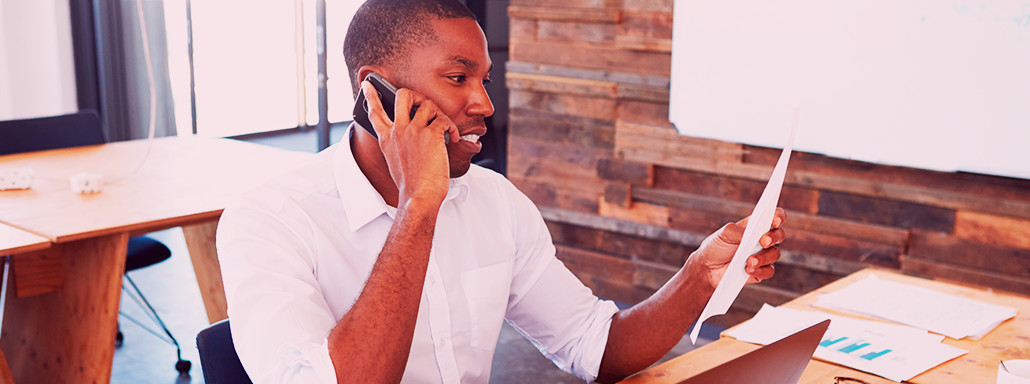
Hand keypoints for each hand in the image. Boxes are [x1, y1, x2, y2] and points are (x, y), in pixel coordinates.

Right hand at [362, 80, 460, 206]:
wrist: (419, 196)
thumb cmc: (411, 184)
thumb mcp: (396, 162)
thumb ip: (399, 144)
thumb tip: (411, 133)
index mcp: (387, 139)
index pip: (375, 112)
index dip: (371, 96)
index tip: (368, 84)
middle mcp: (397, 131)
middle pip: (402, 95)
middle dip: (416, 94)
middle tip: (425, 104)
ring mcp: (413, 131)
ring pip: (428, 104)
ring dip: (440, 114)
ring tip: (445, 129)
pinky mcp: (430, 134)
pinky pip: (444, 120)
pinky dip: (453, 128)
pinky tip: (454, 138)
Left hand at [688, 208, 786, 289]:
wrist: (708, 268)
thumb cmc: (717, 246)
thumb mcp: (723, 234)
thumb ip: (737, 231)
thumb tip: (749, 234)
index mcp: (756, 225)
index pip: (775, 216)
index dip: (779, 216)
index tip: (776, 221)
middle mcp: (763, 239)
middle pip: (779, 235)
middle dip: (773, 237)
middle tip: (763, 242)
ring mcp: (763, 255)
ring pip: (775, 254)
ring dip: (763, 257)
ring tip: (748, 261)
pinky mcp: (761, 271)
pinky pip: (768, 271)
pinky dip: (760, 271)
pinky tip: (748, 270)